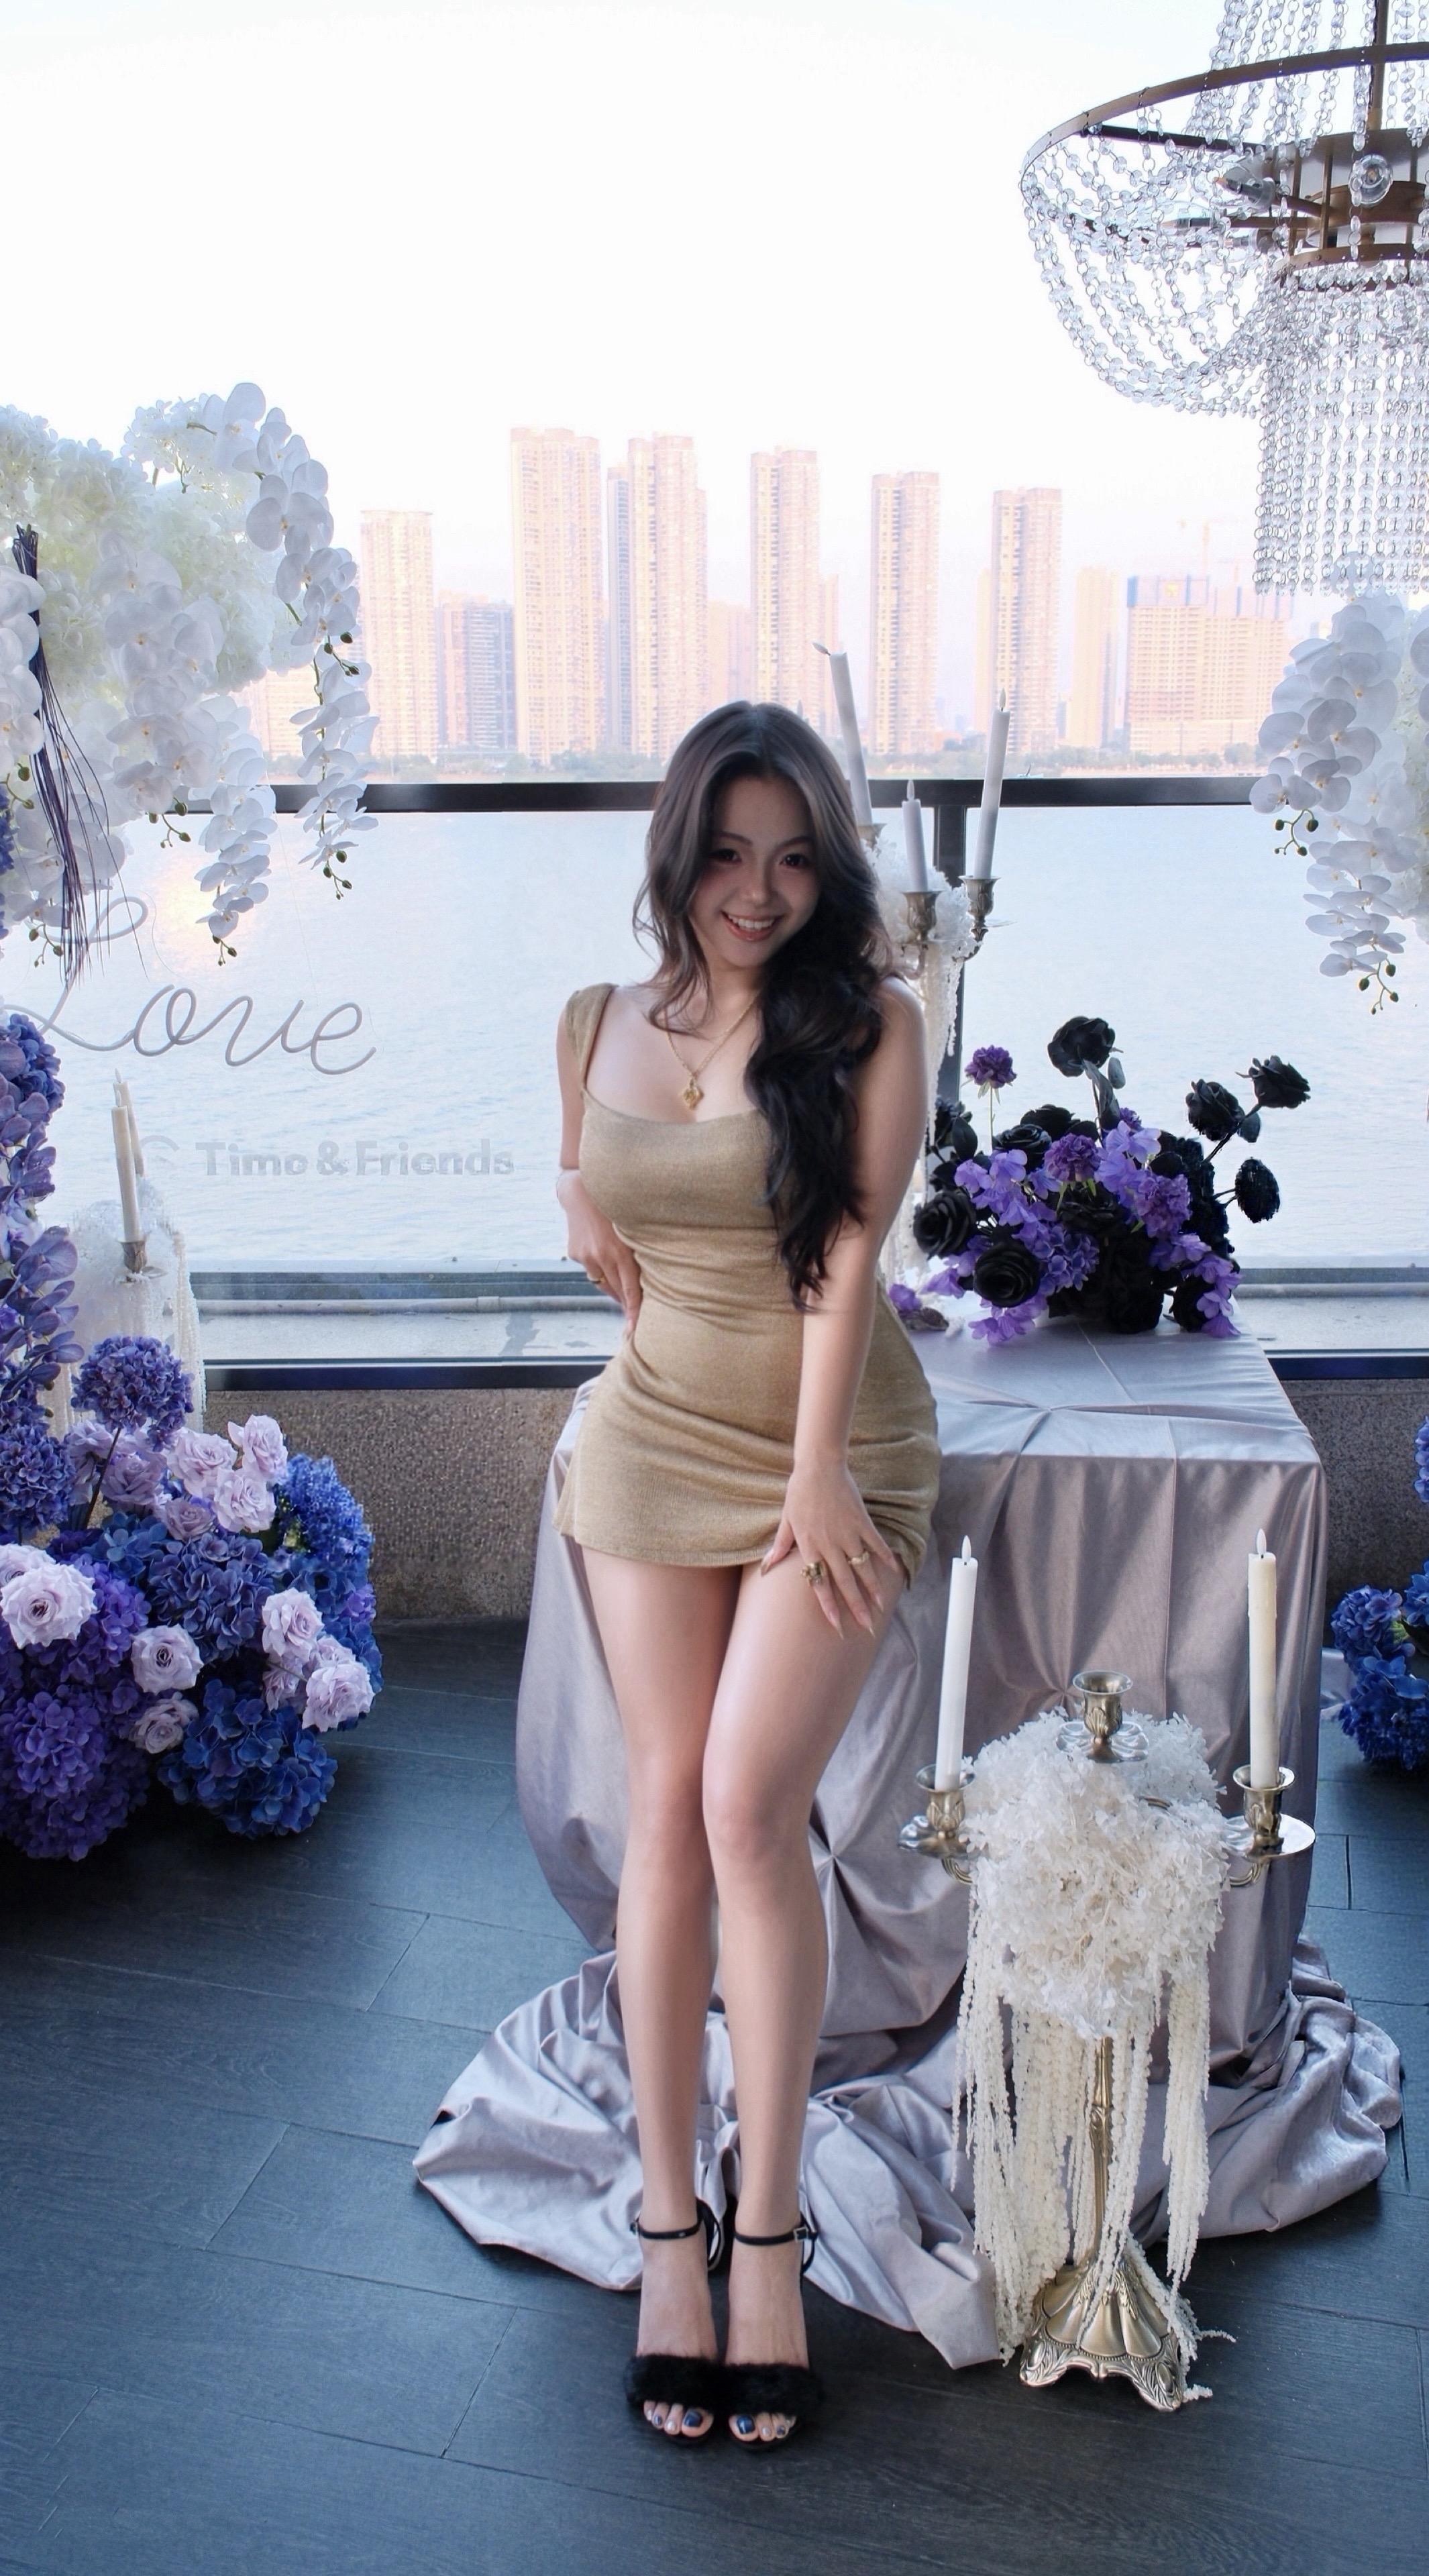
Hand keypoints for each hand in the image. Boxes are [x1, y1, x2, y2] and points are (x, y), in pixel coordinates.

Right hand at [557, 1170, 641, 1327]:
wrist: (580, 1189)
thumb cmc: (615, 1205)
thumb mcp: (631, 1228)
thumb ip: (637, 1252)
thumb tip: (647, 1276)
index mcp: (620, 1252)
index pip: (630, 1290)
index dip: (634, 1311)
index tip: (635, 1330)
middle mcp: (601, 1257)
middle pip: (617, 1291)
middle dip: (626, 1305)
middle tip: (635, 1322)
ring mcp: (585, 1256)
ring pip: (603, 1282)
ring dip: (614, 1288)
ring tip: (624, 1293)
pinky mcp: (575, 1253)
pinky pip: (591, 1269)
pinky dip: (600, 1269)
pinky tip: (604, 1258)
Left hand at [760, 1457, 898, 1634]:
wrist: (818, 1465)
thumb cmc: (799, 1492)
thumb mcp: (786, 1520)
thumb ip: (780, 1546)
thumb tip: (766, 1566)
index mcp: (809, 1546)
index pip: (819, 1584)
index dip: (829, 1607)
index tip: (837, 1627)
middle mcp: (829, 1544)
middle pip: (844, 1582)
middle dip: (856, 1607)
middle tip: (867, 1627)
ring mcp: (847, 1533)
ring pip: (862, 1567)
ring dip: (873, 1588)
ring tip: (881, 1606)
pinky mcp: (861, 1521)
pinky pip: (876, 1544)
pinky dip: (885, 1557)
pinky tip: (894, 1571)